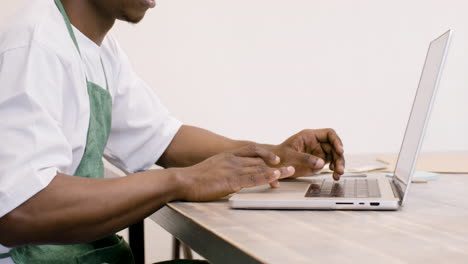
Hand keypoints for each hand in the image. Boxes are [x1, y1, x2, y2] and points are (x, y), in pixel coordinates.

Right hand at [176, 144, 294, 201]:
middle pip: (259, 160)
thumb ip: (224, 171)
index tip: (275, 158)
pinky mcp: (231, 181)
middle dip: (276, 164)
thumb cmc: (194, 178)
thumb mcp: (211, 169)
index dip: (265, 154)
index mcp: (227, 156)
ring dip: (277, 171)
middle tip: (290, 166)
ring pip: (259, 168)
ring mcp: (232, 170)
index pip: (251, 151)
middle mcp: (232, 160)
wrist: (182, 180)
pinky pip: (252, 178)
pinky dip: (265, 178)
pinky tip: (275, 178)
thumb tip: (232, 179)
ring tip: (290, 171)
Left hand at [271, 129, 344, 179]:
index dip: (336, 141)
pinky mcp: (318, 162)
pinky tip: (334, 176)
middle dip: (339, 157)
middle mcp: (316, 143)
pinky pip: (330, 164)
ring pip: (335, 156)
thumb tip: (321, 163)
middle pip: (334, 147)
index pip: (329, 134)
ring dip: (339, 165)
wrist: (273, 165)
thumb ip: (305, 158)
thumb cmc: (278, 155)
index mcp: (309, 136)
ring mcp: (318, 152)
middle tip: (339, 168)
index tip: (340, 150)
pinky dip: (334, 170)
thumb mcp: (290, 155)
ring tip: (337, 174)